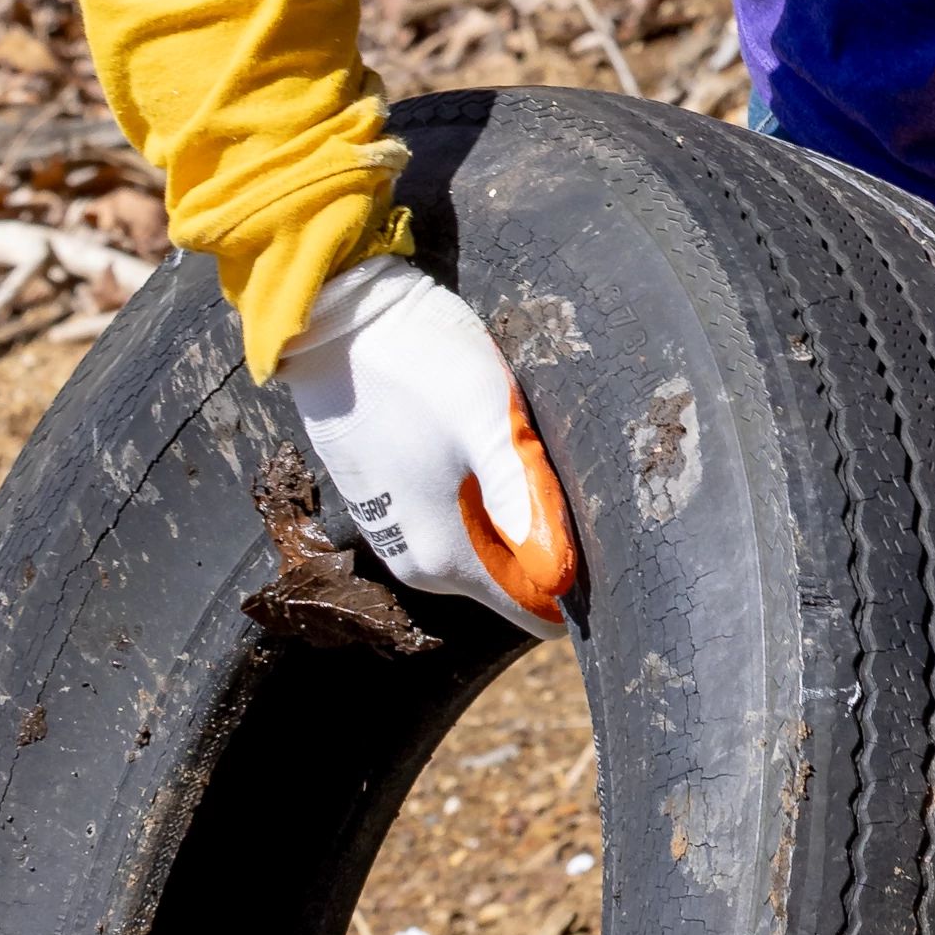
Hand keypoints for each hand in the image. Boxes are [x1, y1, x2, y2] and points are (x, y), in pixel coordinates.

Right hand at [282, 257, 581, 625]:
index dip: (574, 580)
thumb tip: (560, 576)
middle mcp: (415, 564)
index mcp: (446, 557)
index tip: (596, 532)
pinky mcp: (383, 505)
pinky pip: (452, 521)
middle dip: (542, 536)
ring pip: (483, 546)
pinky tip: (473, 441)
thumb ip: (524, 499)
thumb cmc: (421, 367)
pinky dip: (475, 494)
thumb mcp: (489, 421)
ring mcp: (394, 534)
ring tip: (508, 443)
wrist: (338, 324)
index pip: (535, 609)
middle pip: (510, 576)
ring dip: (508, 510)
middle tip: (549, 464)